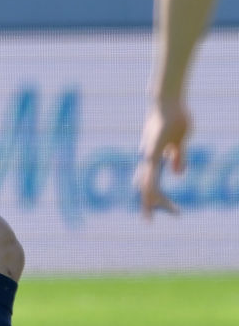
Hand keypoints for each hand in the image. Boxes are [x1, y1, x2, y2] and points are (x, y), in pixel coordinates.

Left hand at [134, 99, 187, 217]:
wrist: (168, 102)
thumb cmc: (174, 120)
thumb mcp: (179, 143)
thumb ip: (178, 157)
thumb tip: (178, 175)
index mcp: (154, 158)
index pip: (152, 183)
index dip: (156, 199)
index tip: (167, 212)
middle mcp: (148, 158)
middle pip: (147, 187)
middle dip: (150, 205)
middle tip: (148, 222)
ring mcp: (149, 154)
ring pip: (146, 182)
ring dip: (149, 200)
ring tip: (146, 216)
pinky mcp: (153, 150)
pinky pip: (151, 171)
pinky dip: (150, 184)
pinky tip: (149, 193)